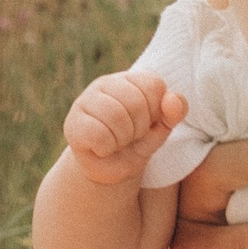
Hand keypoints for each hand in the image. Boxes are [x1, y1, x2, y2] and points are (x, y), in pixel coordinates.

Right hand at [64, 72, 185, 185]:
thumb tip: (173, 99)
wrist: (111, 169)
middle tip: (130, 135)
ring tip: (117, 141)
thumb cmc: (137, 143)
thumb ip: (174, 112)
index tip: (147, 122)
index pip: (153, 85)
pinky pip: (98, 134)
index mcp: (130, 80)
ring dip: (123, 138)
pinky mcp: (73, 123)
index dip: (156, 111)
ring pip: (116, 116)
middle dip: (140, 127)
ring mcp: (85, 101)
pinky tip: (103, 148)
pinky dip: (107, 148)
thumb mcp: (162, 128)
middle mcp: (104, 84)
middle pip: (135, 101)